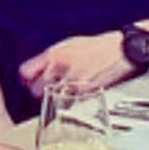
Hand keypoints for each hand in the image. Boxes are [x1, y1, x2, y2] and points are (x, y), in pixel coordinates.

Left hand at [19, 28, 141, 101]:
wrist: (123, 51)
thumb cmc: (98, 47)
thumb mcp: (69, 45)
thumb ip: (51, 58)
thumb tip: (37, 69)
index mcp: (55, 54)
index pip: (25, 72)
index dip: (26, 78)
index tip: (29, 79)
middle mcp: (61, 68)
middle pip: (34, 90)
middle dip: (38, 90)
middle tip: (46, 88)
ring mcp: (72, 83)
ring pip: (49, 100)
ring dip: (52, 98)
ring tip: (61, 91)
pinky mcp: (84, 95)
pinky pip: (66, 105)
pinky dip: (67, 103)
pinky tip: (74, 95)